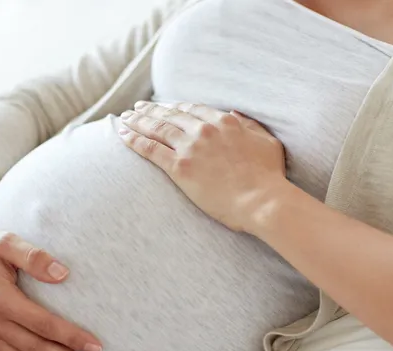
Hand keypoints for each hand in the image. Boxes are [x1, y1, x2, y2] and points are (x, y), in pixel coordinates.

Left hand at [120, 102, 288, 233]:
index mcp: (225, 122)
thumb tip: (235, 114)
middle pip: (170, 115)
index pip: (192, 109)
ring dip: (137, 121)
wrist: (262, 200)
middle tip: (136, 108)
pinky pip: (150, 149)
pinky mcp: (179, 168)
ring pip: (157, 128)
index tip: (164, 107)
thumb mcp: (267, 142)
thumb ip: (250, 125)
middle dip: (150, 110)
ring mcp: (190, 148)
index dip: (174, 107)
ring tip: (124, 118)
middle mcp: (204, 130)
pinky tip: (123, 134)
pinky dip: (134, 140)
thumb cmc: (269, 177)